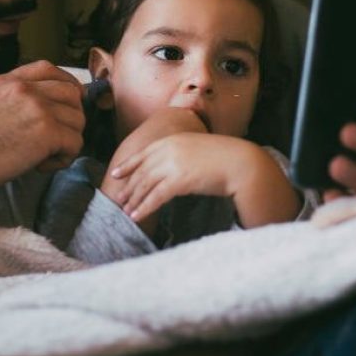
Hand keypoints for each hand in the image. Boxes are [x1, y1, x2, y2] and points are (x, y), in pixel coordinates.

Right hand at [0, 60, 84, 195]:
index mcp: (7, 81)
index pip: (48, 69)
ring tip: (46, 156)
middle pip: (71, 92)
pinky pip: (75, 143)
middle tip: (58, 137)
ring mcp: (38, 108)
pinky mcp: (47, 131)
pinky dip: (65, 158)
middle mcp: (26, 89)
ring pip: (77, 119)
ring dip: (68, 140)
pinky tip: (43, 166)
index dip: (66, 83)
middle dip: (72, 116)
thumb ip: (3, 99)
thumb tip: (18, 112)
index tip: (69, 100)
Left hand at [108, 133, 238, 221]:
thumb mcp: (195, 148)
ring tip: (125, 211)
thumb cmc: (222, 158)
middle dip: (129, 186)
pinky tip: (136, 216)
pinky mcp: (179, 180)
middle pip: (142, 171)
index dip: (127, 164)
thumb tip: (169, 168)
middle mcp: (168, 149)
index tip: (115, 173)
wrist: (239, 162)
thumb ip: (179, 154)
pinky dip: (144, 207)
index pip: (143, 153)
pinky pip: (155, 197)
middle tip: (119, 198)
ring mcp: (172, 164)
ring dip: (134, 200)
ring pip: (145, 185)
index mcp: (172, 139)